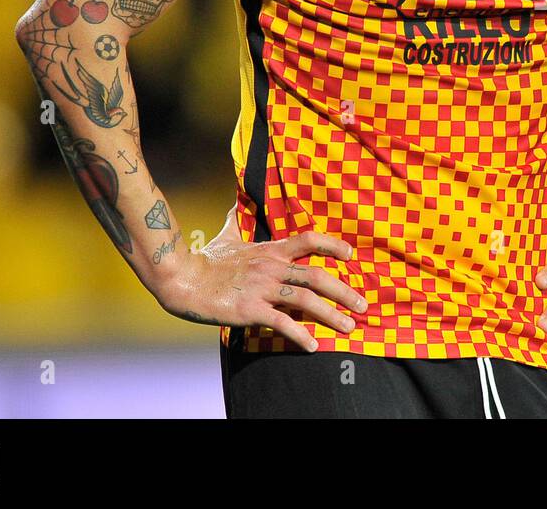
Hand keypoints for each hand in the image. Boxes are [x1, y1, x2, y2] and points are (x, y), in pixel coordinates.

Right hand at [159, 210, 365, 351]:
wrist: (182, 279)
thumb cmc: (205, 260)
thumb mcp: (226, 236)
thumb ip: (236, 220)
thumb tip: (237, 200)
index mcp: (270, 250)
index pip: (309, 240)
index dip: (332, 246)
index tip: (351, 255)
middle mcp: (272, 267)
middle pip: (317, 276)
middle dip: (344, 291)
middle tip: (363, 304)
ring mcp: (262, 288)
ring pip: (306, 301)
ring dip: (332, 315)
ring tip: (349, 327)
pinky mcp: (251, 310)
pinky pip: (282, 323)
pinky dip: (301, 336)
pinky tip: (313, 346)